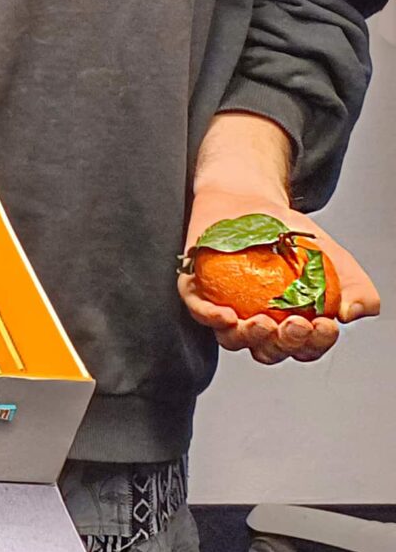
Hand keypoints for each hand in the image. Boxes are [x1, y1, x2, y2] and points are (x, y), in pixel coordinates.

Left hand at [180, 198, 379, 365]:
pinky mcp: (196, 290)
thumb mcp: (335, 259)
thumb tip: (353, 312)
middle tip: (297, 324)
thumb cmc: (292, 236)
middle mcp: (256, 322)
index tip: (325, 325)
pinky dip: (211, 317)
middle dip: (285, 344)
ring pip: (232, 339)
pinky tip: (226, 314)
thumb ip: (354, 288)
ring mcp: (225, 308)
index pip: (304, 348)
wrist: (251, 200)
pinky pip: (198, 311)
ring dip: (249, 337)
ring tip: (263, 323)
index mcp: (290, 323)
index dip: (315, 344)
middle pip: (269, 351)